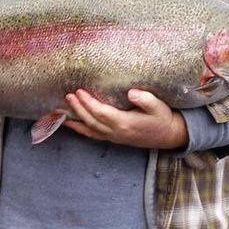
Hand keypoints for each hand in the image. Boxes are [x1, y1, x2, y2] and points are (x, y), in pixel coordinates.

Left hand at [64, 89, 188, 149]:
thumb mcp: (159, 107)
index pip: (101, 113)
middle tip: (68, 95)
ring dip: (75, 119)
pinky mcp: (113, 137)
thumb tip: (132, 93)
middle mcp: (116, 132)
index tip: (79, 91)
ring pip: (89, 129)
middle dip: (78, 108)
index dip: (88, 103)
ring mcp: (113, 136)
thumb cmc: (162, 118)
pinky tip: (70, 123)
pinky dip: (80, 128)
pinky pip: (93, 134)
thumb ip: (146, 100)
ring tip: (60, 109)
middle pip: (91, 120)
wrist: (168, 136)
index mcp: (125, 123)